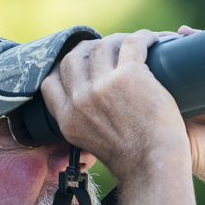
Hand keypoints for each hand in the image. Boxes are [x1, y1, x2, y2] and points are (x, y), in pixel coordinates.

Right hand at [39, 30, 190, 180]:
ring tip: (135, 44)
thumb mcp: (91, 145)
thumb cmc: (132, 162)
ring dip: (119, 40)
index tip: (81, 64)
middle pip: (75, 57)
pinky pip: (133, 43)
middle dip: (90, 48)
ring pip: (103, 45)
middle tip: (110, 49)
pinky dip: (144, 37)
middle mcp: (81, 100)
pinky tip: (153, 40)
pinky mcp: (130, 76)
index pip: (50, 80)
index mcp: (68, 118)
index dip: (64, 66)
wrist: (153, 168)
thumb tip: (87, 110)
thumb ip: (83, 124)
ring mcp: (103, 86)